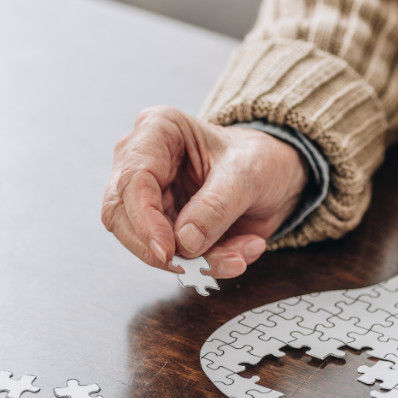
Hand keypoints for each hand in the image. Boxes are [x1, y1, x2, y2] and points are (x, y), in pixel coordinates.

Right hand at [102, 106, 307, 277]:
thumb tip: (184, 241)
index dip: (144, 221)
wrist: (276, 175)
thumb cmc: (259, 158)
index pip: (132, 180)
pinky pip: (174, 257)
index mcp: (157, 130)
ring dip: (194, 261)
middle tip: (198, 267)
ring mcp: (150, 197)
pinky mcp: (163, 226)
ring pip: (147, 244)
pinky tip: (241, 252)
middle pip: (122, 217)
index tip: (168, 251)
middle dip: (160, 249)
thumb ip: (216, 206)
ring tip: (238, 256)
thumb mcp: (247, 174)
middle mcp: (143, 162)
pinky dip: (207, 264)